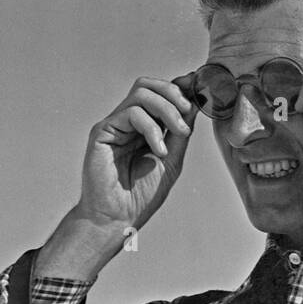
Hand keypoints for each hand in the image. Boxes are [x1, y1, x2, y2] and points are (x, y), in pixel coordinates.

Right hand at [77, 74, 197, 231]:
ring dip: (166, 109)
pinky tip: (159, 150)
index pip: (159, 94)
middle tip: (188, 112)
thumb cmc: (141, 195)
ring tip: (178, 133)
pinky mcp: (103, 131)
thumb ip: (180, 132)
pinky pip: (130, 113)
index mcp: (143, 126)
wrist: (118, 218)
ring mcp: (114, 124)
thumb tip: (195, 104)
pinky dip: (151, 128)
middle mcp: (127, 121)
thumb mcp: (172, 160)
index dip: (179, 88)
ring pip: (141, 93)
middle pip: (148, 85)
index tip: (199, 91)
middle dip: (173, 93)